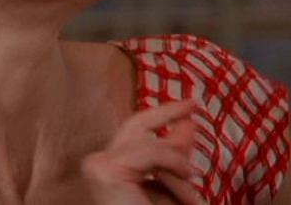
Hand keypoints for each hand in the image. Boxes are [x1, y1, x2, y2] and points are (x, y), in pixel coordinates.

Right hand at [82, 100, 201, 204]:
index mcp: (108, 169)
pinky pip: (153, 154)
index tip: (190, 105)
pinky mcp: (106, 171)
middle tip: (195, 105)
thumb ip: (175, 156)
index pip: (134, 130)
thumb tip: (188, 124)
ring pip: (151, 144)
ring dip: (178, 165)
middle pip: (136, 124)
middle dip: (168, 114)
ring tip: (194, 185)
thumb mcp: (170, 185)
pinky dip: (175, 167)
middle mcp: (96, 165)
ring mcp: (97, 167)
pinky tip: (187, 182)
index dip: (161, 115)